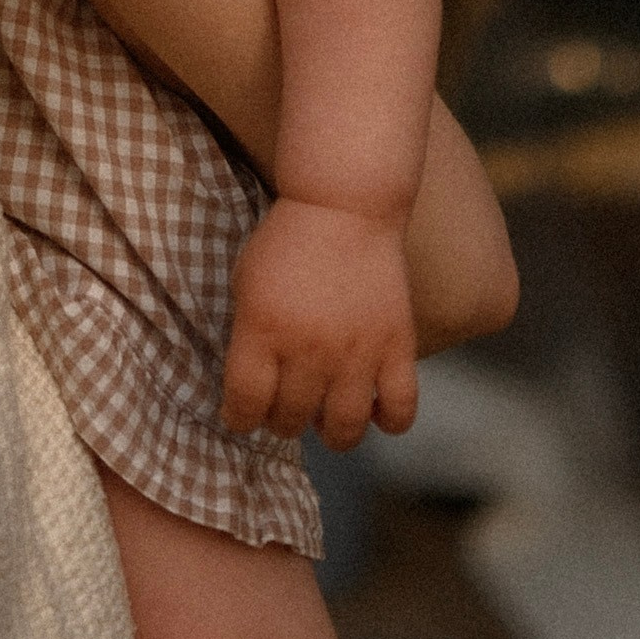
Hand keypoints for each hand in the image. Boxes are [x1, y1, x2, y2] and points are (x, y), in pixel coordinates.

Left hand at [221, 195, 419, 449]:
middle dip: (281, 420)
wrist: (345, 206)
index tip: (242, 415)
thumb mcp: (245, 282)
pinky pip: (400, 411)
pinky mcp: (397, 347)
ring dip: (330, 433)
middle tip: (285, 406)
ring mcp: (357, 353)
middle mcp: (308, 350)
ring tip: (326, 416)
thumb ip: (247, 336)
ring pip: (344, 430)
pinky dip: (388, 421)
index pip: (245, 406)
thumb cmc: (286, 242)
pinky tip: (374, 407)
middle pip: (289, 420)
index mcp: (262, 331)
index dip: (239, 419)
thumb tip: (251, 384)